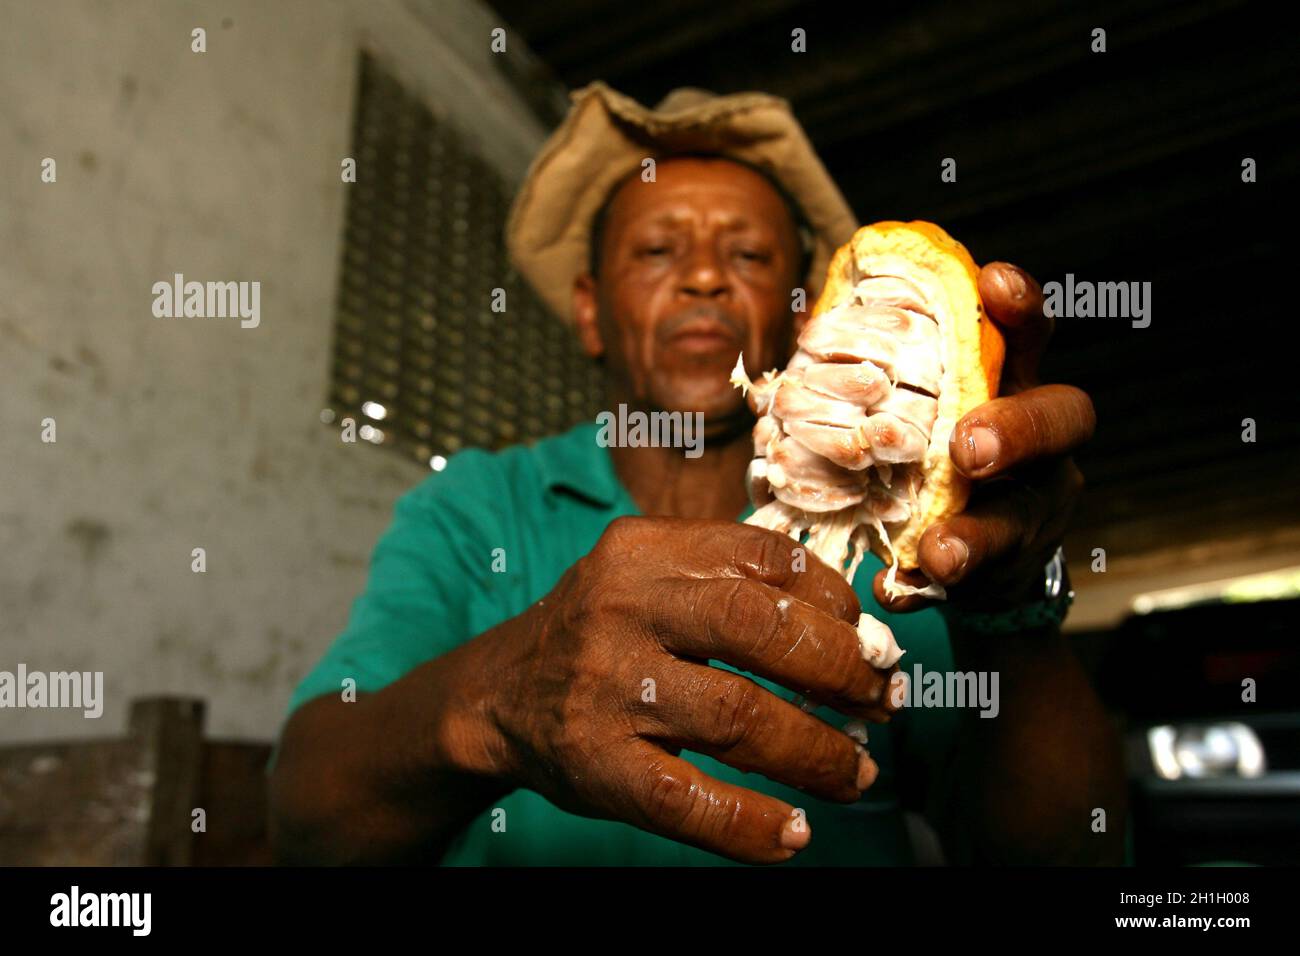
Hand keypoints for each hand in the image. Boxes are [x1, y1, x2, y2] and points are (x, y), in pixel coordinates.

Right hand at [485, 516, 901, 862]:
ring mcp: (606, 688)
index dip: (833, 599)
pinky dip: (749, 824)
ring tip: (857, 773)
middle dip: (840, 669)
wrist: (496, 693)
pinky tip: (791, 832)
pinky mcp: (595, 763)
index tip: (867, 637)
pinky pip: (686, 801)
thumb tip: (851, 628)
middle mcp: (622, 608)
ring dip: (816, 752)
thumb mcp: (646, 574)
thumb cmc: (600, 631)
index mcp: (644, 550)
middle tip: (881, 703)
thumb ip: (727, 580)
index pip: (764, 557)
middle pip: (758, 629)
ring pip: (736, 717)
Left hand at [873, 261, 1093, 612]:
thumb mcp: (924, 408)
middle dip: (1017, 430)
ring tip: (941, 551)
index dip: (1022, 308)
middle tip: (969, 450)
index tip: (995, 281)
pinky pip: (980, 580)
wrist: (970, 561)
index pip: (1030, 335)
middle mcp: (1040, 443)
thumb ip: (887, 371)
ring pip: (1025, 515)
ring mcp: (1034, 508)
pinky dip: (930, 586)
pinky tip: (895, 589)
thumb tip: (809, 318)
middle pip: (1060, 419)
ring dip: (980, 533)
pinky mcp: (1009, 568)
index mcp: (1011, 386)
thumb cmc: (935, 457)